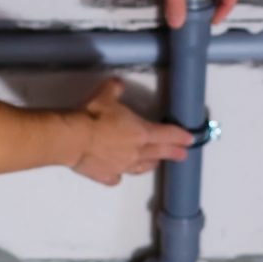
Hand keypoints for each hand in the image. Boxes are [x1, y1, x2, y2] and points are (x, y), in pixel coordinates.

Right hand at [70, 79, 191, 185]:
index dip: (180, 136)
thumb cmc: (93, 116)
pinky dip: (120, 174)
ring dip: (150, 163)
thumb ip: (114, 89)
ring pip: (142, 167)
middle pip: (160, 153)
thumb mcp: (105, 95)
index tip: (189, 139)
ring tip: (155, 162)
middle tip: (182, 155)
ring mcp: (122, 166)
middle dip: (173, 153)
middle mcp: (136, 151)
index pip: (167, 134)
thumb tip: (117, 84)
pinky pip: (118, 177)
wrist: (73, 138)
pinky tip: (118, 173)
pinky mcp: (107, 176)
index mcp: (141, 131)